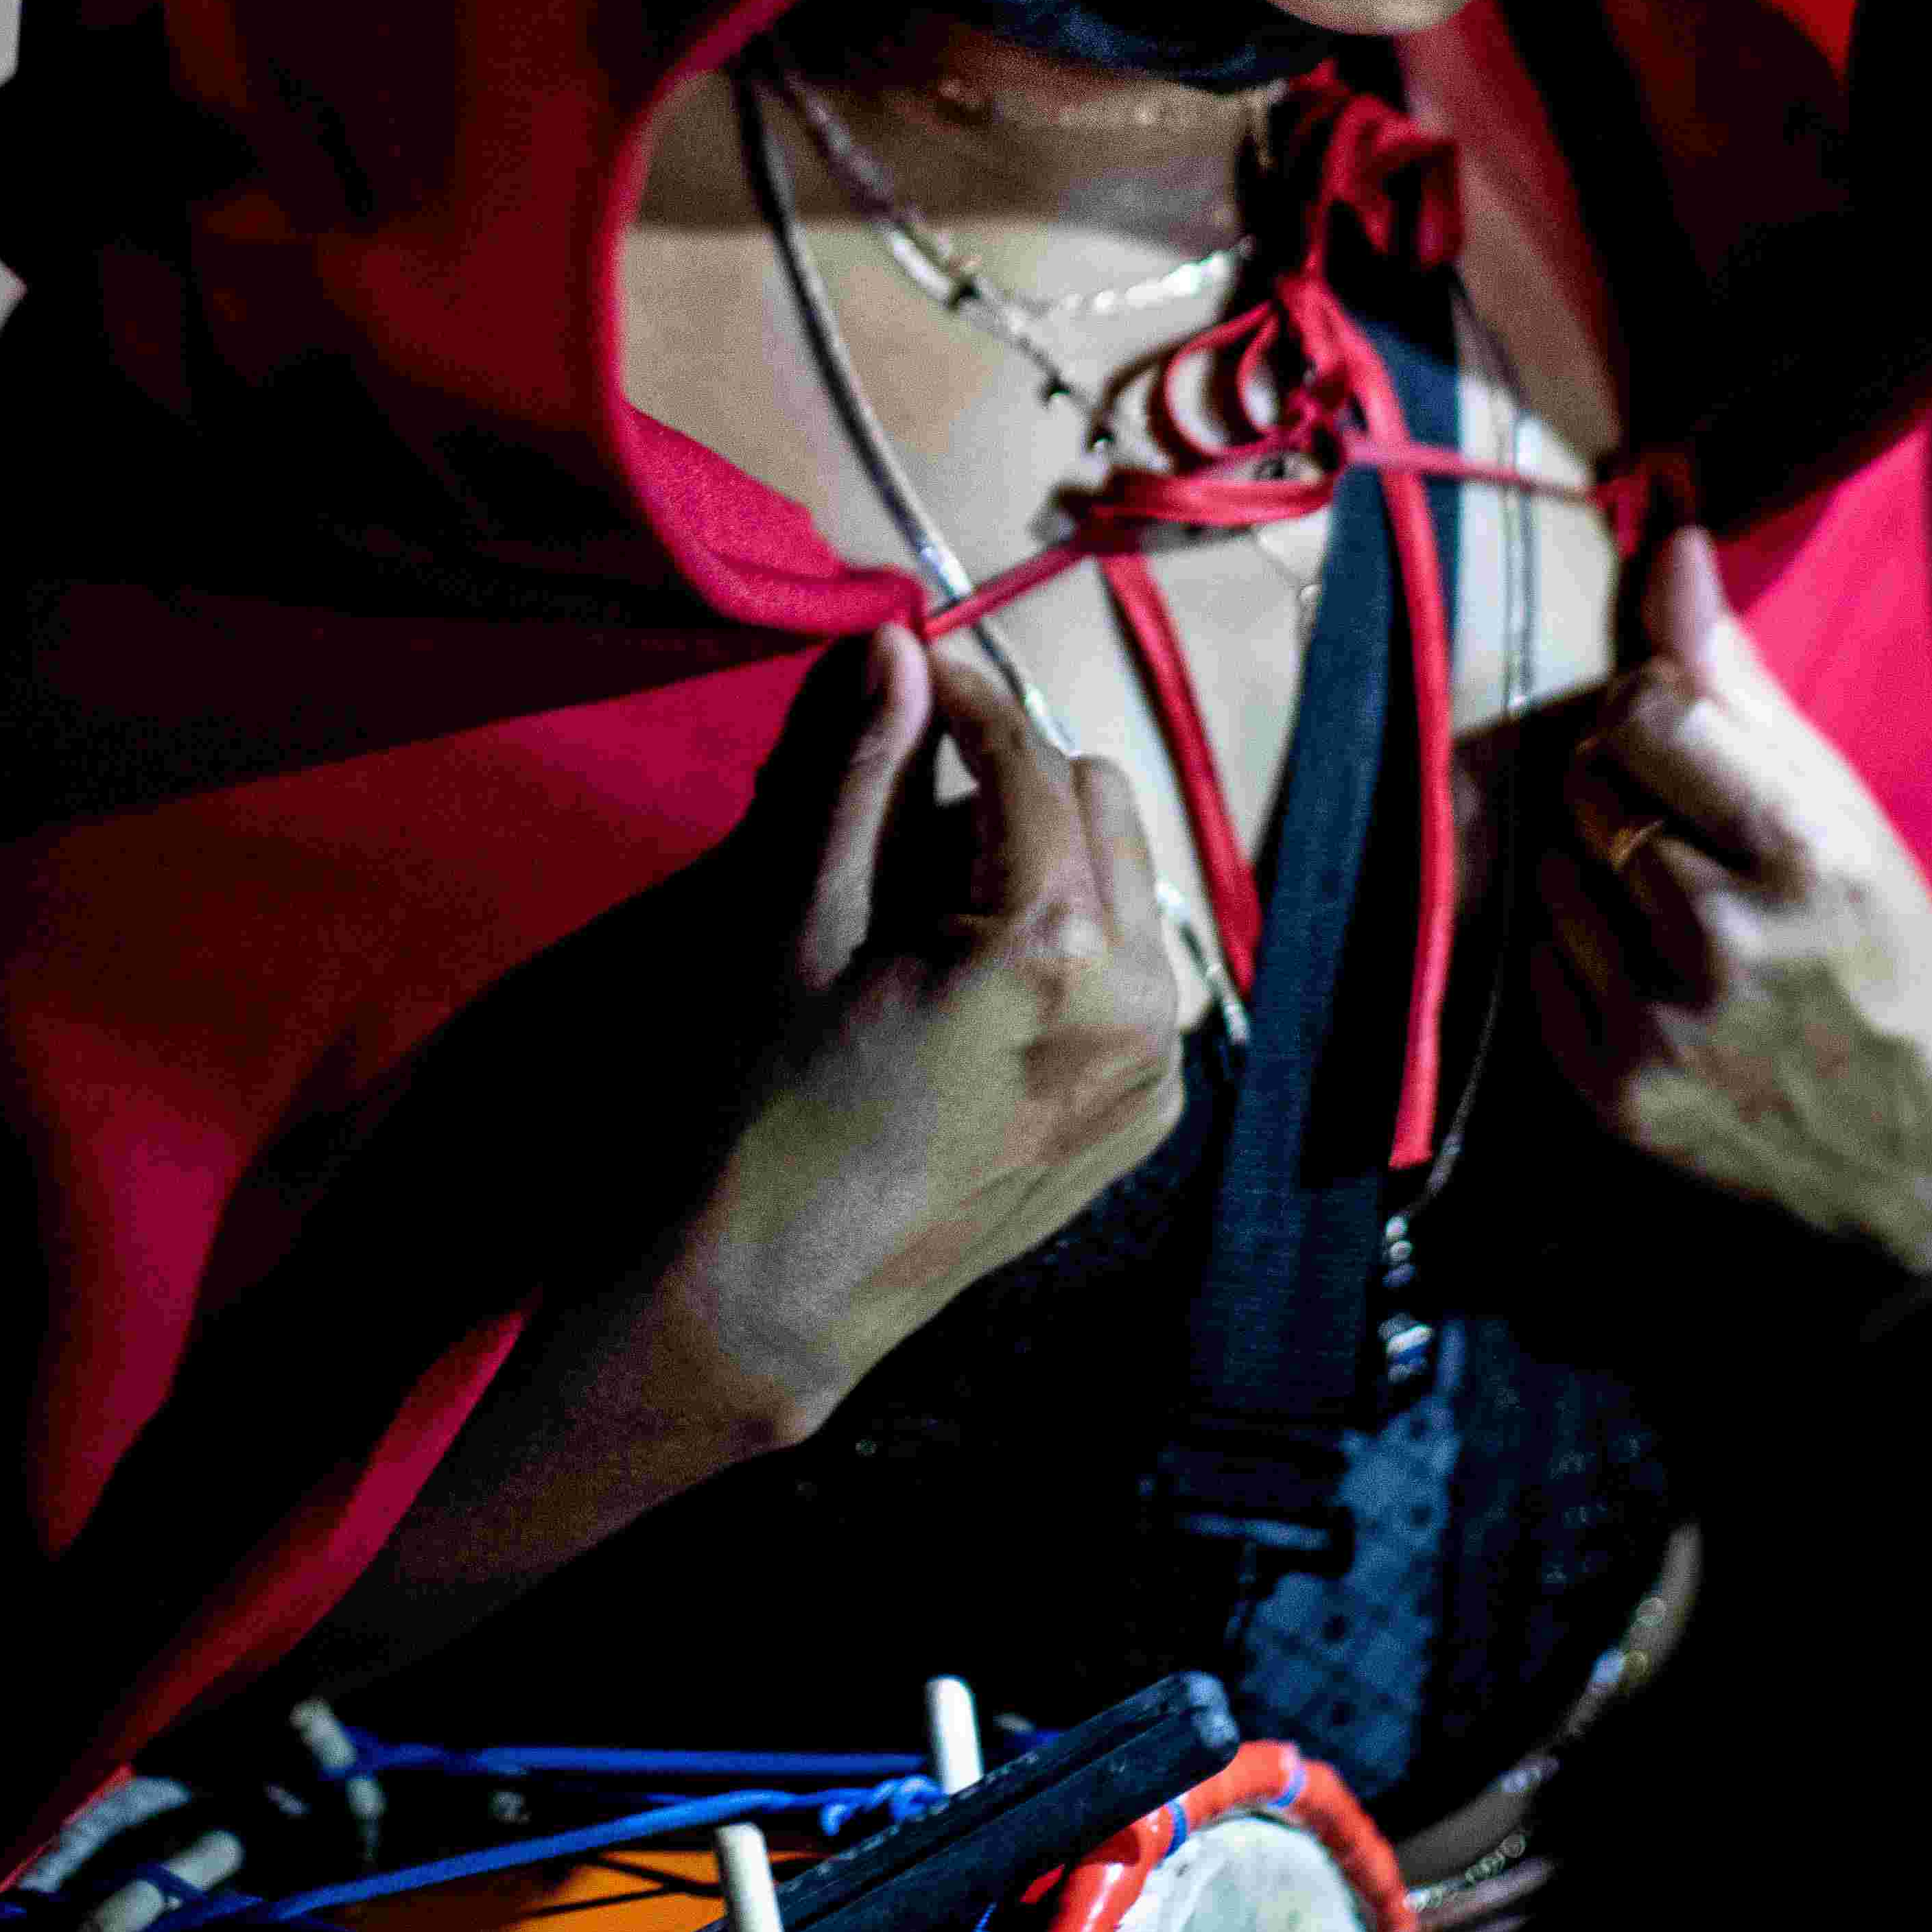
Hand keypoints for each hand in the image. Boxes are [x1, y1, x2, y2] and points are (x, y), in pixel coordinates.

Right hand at [660, 629, 1182, 1439]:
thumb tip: (895, 645)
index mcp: (1054, 950)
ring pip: (1127, 879)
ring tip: (946, 909)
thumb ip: (866, 774)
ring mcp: (1156, 1067)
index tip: (914, 666)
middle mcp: (1139, 1005)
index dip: (963, 698)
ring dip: (1050, 859)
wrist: (789, 1286)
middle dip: (1012, 785)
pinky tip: (986, 982)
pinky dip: (1077, 946)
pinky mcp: (1151, 1111)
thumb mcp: (808, 923)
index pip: (1025, 760)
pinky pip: (1140, 971)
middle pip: (1096, 801)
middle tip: (913, 825)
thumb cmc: (776, 1105)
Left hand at [1536, 533, 1931, 1280]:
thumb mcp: (1847, 817)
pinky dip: (1579, 949)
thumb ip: (1741, 682)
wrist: (1922, 1170)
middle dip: (1621, 782)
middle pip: (1587, 782)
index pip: (1649, 712)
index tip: (1682, 733)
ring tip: (1672, 905)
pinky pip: (1539, 957)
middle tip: (1681, 825)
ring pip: (1550, 865)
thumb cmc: (1892, 962)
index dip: (1652, 708)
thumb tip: (1668, 541)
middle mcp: (1728, 940)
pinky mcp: (1613, 1090)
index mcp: (1809, 857)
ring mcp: (1662, 1024)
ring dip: (1592, 866)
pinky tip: (1650, 971)